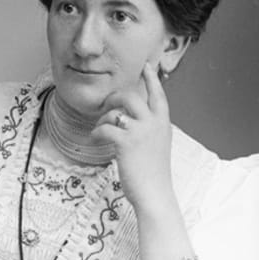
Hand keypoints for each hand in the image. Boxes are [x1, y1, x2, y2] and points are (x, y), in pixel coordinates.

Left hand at [94, 62, 175, 210]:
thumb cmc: (154, 175)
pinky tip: (95, 138)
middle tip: (105, 106)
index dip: (151, 78)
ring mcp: (141, 131)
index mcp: (163, 124)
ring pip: (116, 110)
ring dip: (103, 117)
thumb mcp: (158, 146)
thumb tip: (130, 120)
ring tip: (100, 129)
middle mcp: (154, 123)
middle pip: (131, 96)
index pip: (158, 94)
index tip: (147, 65)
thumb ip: (150, 130)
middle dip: (114, 98)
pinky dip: (97, 132)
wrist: (155, 195)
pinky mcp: (126, 142)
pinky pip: (105, 127)